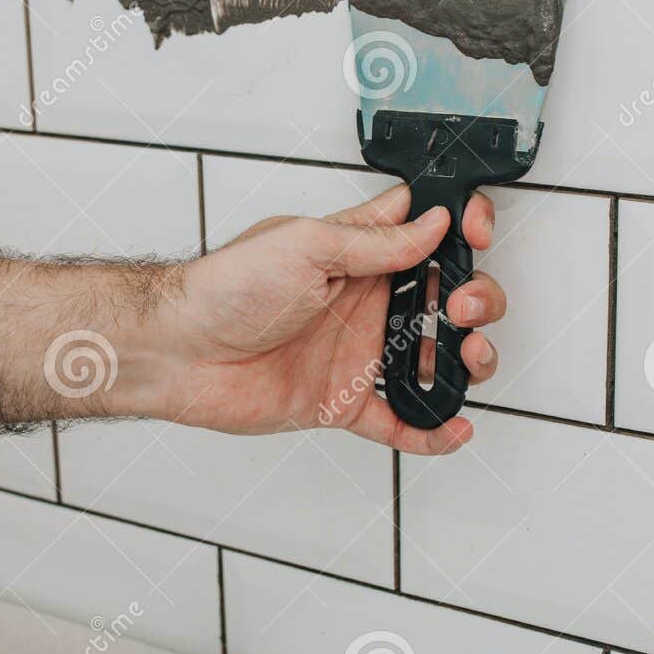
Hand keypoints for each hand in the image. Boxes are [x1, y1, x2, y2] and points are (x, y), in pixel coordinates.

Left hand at [137, 184, 504, 454]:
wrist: (177, 351)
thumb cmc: (225, 288)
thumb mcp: (306, 244)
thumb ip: (375, 241)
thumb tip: (434, 222)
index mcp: (356, 254)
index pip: (424, 231)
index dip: (459, 227)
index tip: (474, 233)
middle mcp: (362, 302)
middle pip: (444, 297)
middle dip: (476, 298)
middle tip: (460, 307)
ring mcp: (355, 353)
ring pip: (432, 359)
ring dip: (465, 359)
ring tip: (467, 357)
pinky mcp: (341, 401)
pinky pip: (398, 422)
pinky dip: (431, 431)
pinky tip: (454, 426)